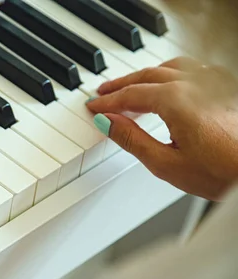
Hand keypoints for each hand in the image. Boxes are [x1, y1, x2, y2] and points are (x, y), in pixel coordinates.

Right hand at [86, 57, 237, 200]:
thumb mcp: (165, 163)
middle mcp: (195, 85)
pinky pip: (191, 69)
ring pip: (169, 67)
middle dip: (121, 85)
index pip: (130, 95)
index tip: (93, 107)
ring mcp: (212, 84)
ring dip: (144, 76)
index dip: (108, 102)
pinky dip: (169, 73)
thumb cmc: (222, 172)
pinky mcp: (224, 90)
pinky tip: (166, 84)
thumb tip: (108, 123)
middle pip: (147, 76)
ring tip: (129, 86)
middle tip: (102, 93)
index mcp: (176, 100)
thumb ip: (132, 139)